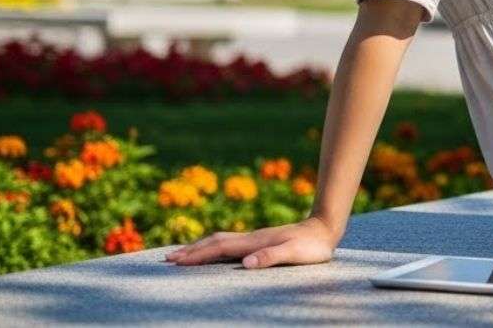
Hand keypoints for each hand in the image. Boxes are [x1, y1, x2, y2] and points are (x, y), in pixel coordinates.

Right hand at [165, 215, 339, 268]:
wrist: (325, 228)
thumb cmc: (311, 246)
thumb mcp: (294, 254)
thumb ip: (271, 257)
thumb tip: (245, 263)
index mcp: (253, 242)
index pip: (218, 247)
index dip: (197, 254)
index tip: (176, 261)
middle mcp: (250, 238)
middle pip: (213, 242)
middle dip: (190, 251)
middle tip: (167, 259)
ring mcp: (254, 238)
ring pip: (220, 241)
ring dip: (199, 247)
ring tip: (181, 254)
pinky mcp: (259, 241)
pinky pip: (229, 244)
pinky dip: (213, 247)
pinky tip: (213, 252)